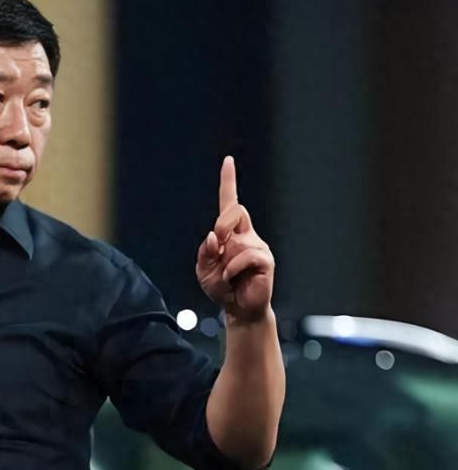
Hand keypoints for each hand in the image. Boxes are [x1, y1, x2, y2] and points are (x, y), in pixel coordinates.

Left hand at [195, 156, 274, 324]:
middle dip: (222, 225)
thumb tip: (213, 235)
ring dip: (224, 260)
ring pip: (237, 239)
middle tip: (216, 247)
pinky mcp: (265, 260)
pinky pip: (245, 256)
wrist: (238, 309)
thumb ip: (205, 252)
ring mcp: (258, 246)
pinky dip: (232, 268)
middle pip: (235, 211)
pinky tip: (231, 278)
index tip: (228, 161)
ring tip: (226, 276)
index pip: (230, 203)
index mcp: (231, 233)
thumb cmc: (221, 287)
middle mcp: (247, 235)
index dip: (229, 182)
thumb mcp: (204, 270)